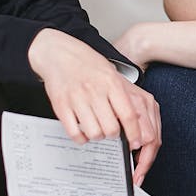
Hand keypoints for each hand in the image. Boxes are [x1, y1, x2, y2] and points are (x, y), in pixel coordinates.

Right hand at [28, 28, 161, 184]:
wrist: (59, 53)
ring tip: (97, 128)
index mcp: (111, 83)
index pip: (128, 115)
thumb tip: (136, 119)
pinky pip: (75, 133)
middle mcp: (95, 91)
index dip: (134, 133)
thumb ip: (122, 95)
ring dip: (98, 136)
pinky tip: (83, 131)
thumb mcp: (111, 74)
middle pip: (112, 128)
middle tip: (113, 131)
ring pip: (94, 133)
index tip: (135, 142)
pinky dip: (81, 137)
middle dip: (115, 135)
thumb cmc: (87, 64)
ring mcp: (77, 99)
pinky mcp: (61, 107)